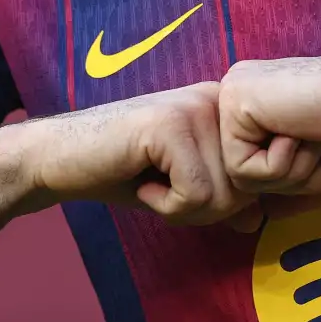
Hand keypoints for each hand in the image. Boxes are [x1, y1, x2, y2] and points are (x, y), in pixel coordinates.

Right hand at [10, 83, 260, 228]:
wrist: (60, 158)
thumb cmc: (122, 171)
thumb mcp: (181, 188)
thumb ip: (220, 199)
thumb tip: (258, 221)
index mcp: (225, 109)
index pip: (260, 178)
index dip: (222, 203)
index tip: (179, 186)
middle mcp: (217, 100)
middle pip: (247, 191)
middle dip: (202, 209)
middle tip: (160, 186)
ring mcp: (195, 108)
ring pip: (225, 196)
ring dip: (181, 208)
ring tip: (149, 180)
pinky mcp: (170, 125)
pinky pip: (196, 194)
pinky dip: (165, 204)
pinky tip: (140, 179)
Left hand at [217, 53, 320, 205]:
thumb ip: (295, 183)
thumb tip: (266, 212)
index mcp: (261, 103)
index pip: (258, 169)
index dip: (299, 176)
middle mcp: (242, 93)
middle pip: (247, 175)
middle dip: (296, 179)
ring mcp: (234, 94)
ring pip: (241, 178)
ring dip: (293, 172)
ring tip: (318, 136)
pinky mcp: (235, 102)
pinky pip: (241, 170)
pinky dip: (281, 165)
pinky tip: (304, 131)